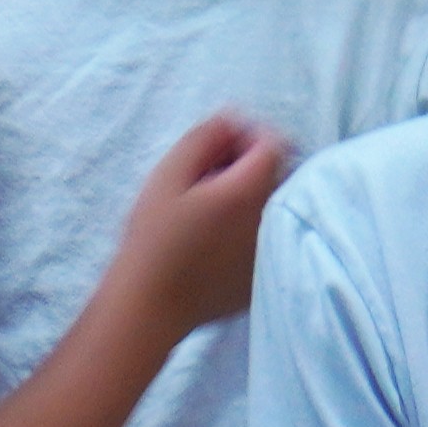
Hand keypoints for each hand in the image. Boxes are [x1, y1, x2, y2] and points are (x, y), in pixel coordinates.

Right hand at [115, 112, 293, 332]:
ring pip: (274, 203)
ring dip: (250, 192)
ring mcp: (270, 250)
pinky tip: (215, 236)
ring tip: (209, 204)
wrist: (149, 306)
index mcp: (251, 191)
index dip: (247, 135)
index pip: (275, 142)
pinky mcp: (262, 275)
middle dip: (249, 162)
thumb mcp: (169, 174)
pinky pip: (266, 234)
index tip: (216, 147)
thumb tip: (231, 119)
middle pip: (279, 171)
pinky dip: (249, 224)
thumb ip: (205, 137)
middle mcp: (272, 219)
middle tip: (207, 173)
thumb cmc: (154, 238)